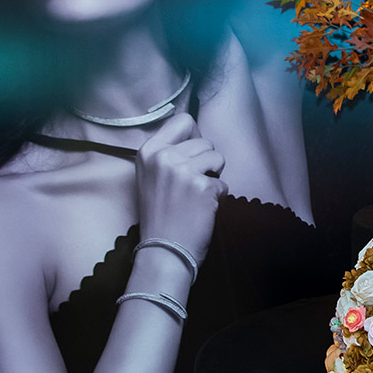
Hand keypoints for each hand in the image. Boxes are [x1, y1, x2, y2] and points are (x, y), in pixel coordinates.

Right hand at [135, 114, 228, 266]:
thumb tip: (197, 137)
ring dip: (214, 177)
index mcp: (149, 151)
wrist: (163, 251)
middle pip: (205, 141)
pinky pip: (223, 183)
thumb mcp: (151, 176)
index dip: (195, 137)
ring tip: (197, 195)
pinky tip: (202, 209)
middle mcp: (164, 157)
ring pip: (218, 158)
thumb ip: (169, 154)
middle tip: (192, 185)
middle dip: (206, 162)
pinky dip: (218, 197)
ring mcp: (183, 171)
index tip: (192, 154)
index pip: (184, 121)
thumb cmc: (160, 216)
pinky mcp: (203, 187)